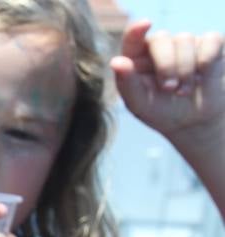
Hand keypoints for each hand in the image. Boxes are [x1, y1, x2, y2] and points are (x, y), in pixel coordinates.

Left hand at [112, 22, 224, 144]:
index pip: (133, 38)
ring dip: (186, 70)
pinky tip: (203, 76)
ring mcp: (184, 44)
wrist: (193, 121)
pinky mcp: (209, 45)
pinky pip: (210, 40)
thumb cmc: (161, 112)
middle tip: (169, 89)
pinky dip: (207, 59)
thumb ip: (126, 83)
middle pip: (161, 38)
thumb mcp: (140, 103)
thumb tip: (116, 61)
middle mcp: (159, 47)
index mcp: (136, 58)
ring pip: (185, 39)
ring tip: (183, 91)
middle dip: (166, 65)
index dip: (137, 29)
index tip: (145, 24)